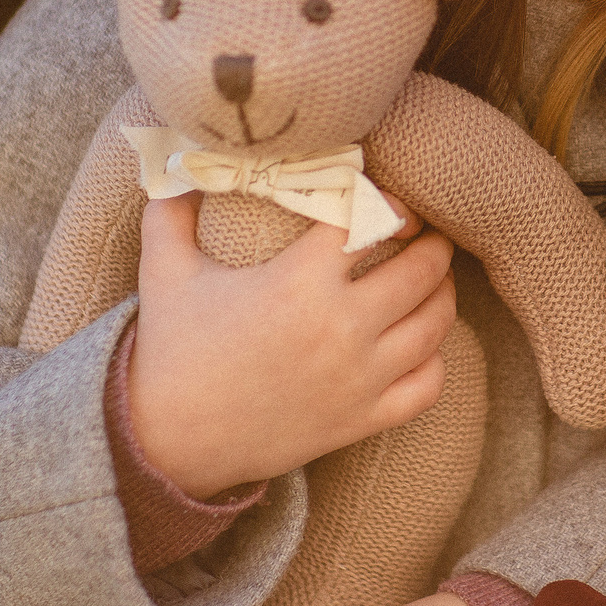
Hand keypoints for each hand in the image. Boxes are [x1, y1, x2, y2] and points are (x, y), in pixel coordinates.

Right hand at [128, 191, 455, 496]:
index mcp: (298, 283)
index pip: (371, 220)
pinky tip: (418, 343)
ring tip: (430, 276)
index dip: (387, 202)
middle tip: (423, 232)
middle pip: (422, 268)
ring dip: (441, 292)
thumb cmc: (171, 351)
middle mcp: (339, 328)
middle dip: (430, 242)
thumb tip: (177, 162)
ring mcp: (357, 379)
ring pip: (435, 324)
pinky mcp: (361, 420)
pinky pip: (428, 385)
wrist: (168, 444)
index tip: (387, 201)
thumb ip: (170, 209)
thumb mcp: (164, 271)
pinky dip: (433, 360)